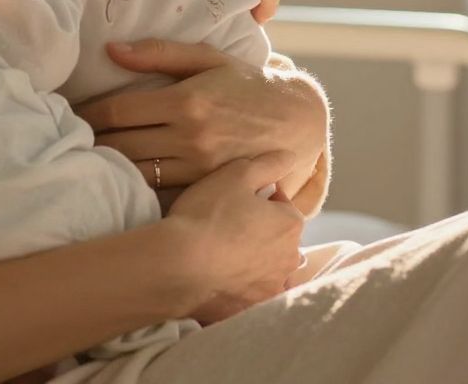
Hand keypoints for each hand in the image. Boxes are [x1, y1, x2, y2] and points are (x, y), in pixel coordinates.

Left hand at [75, 41, 327, 206]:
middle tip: (67, 136)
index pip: (118, 111)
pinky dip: (134, 185)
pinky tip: (118, 179)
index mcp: (187, 100)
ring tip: (85, 158)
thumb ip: (160, 53)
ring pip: (135, 172)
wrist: (297, 123)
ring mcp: (199, 168)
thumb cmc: (248, 85)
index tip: (68, 112)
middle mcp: (191, 137)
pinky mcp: (206, 188)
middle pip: (120, 145)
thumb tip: (112, 49)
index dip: (86, 114)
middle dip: (89, 141)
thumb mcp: (210, 58)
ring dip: (107, 166)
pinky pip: (158, 192)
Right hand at [160, 151, 306, 323]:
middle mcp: (289, 260)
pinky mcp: (249, 310)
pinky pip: (250, 296)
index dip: (261, 198)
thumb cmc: (207, 214)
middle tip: (229, 225)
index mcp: (290, 224)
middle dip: (262, 231)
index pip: (283, 205)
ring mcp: (269, 289)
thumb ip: (269, 163)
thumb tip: (291, 157)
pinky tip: (220, 281)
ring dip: (255, 263)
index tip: (237, 199)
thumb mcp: (237, 173)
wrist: (176, 266)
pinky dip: (241, 289)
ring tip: (225, 255)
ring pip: (269, 271)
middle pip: (279, 240)